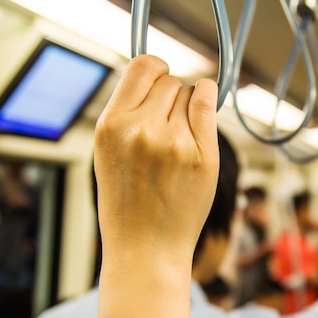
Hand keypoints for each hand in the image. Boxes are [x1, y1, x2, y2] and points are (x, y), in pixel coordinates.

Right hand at [94, 55, 218, 266]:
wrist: (146, 249)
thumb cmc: (127, 205)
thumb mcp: (108, 154)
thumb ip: (127, 115)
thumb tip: (158, 78)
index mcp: (111, 126)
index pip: (141, 67)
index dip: (155, 70)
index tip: (161, 79)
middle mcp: (141, 129)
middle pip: (169, 82)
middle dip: (170, 97)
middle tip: (168, 127)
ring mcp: (174, 142)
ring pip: (189, 94)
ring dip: (187, 108)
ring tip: (177, 141)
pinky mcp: (203, 155)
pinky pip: (208, 103)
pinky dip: (209, 95)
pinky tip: (207, 98)